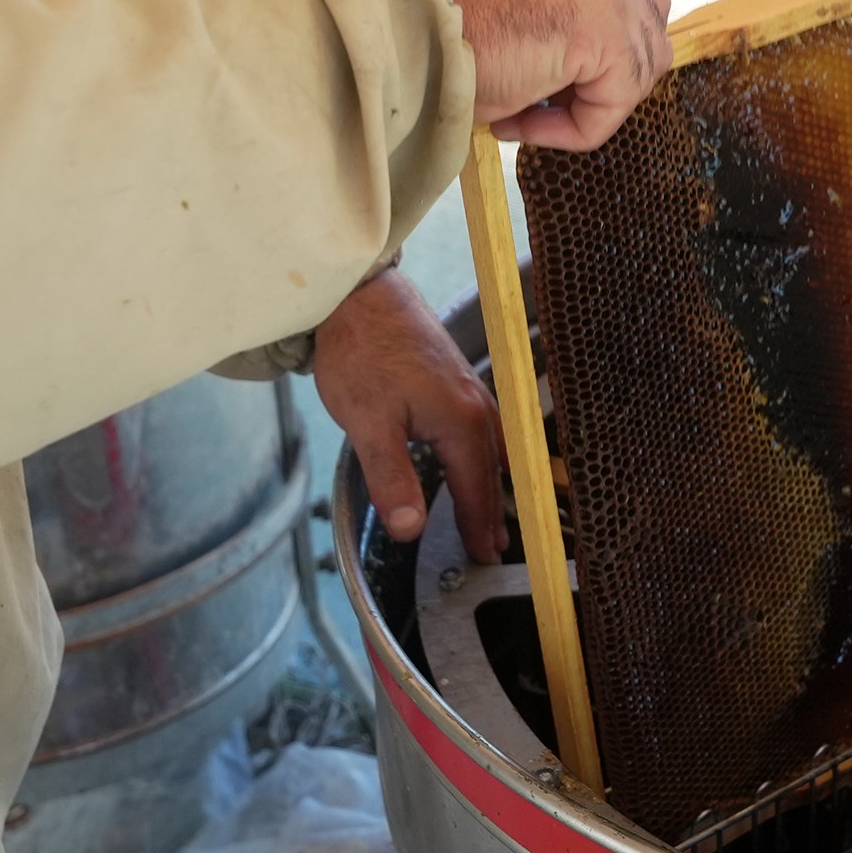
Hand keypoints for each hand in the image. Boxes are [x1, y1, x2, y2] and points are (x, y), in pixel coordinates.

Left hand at [314, 269, 506, 561]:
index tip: (483, 559)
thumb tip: (410, 529)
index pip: (475, 489)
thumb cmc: (360, 351)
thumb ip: (392, 479)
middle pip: (491, 472)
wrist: (357, 293)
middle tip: (494, 550)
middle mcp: (477, 405)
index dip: (477, 527)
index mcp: (461, 421)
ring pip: (490, 450)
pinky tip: (475, 464)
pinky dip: (483, 458)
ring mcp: (471, 389)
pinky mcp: (458, 378)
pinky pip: (482, 430)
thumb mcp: (367, 424)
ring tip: (490, 518)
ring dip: (490, 486)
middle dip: (491, 513)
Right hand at [421, 0, 671, 148]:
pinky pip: (615, 101)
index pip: (626, 1)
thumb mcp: (508, 11)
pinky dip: (575, 129)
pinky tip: (516, 119)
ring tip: (519, 113)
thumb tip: (586, 69)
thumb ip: (555, 18)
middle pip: (649, 32)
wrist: (399, 26)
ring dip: (585, 107)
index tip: (538, 82)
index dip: (596, 58)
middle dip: (605, 80)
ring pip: (637, 72)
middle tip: (538, 102)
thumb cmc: (433, 27)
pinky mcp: (604, 26)